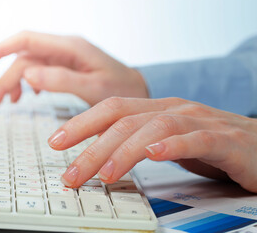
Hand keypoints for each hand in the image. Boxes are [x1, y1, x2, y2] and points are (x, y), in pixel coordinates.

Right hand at [0, 31, 148, 111]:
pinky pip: (41, 72)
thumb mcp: (94, 87)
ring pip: (30, 65)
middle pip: (24, 58)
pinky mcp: (67, 68)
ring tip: (7, 103)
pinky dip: (29, 84)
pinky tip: (28, 96)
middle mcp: (65, 49)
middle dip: (4, 80)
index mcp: (71, 48)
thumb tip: (29, 75)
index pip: (27, 40)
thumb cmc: (122, 89)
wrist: (137, 91)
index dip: (0, 49)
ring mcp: (65, 58)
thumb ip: (63, 80)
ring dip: (14, 83)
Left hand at [48, 97, 256, 192]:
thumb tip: (99, 158)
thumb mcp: (165, 142)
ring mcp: (200, 121)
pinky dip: (173, 146)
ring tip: (103, 173)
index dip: (82, 123)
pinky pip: (196, 139)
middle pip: (125, 120)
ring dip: (124, 150)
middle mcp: (174, 110)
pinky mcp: (225, 140)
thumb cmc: (209, 145)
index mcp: (157, 109)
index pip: (112, 109)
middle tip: (71, 172)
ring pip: (153, 128)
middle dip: (92, 146)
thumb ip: (136, 145)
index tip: (56, 141)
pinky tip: (153, 155)